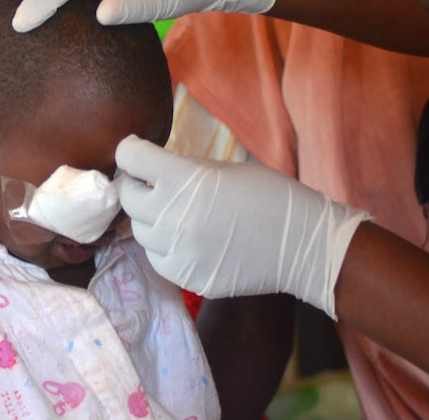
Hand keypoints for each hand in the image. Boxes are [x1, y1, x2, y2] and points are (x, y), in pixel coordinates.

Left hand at [116, 135, 371, 319]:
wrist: (302, 244)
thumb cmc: (268, 194)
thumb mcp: (222, 169)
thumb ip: (183, 169)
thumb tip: (152, 168)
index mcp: (183, 179)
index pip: (129, 157)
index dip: (130, 151)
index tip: (137, 152)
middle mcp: (172, 215)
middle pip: (127, 196)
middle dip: (135, 185)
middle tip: (150, 183)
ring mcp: (177, 251)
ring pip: (139, 231)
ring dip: (149, 218)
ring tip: (173, 213)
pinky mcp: (186, 277)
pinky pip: (157, 259)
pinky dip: (163, 247)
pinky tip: (184, 239)